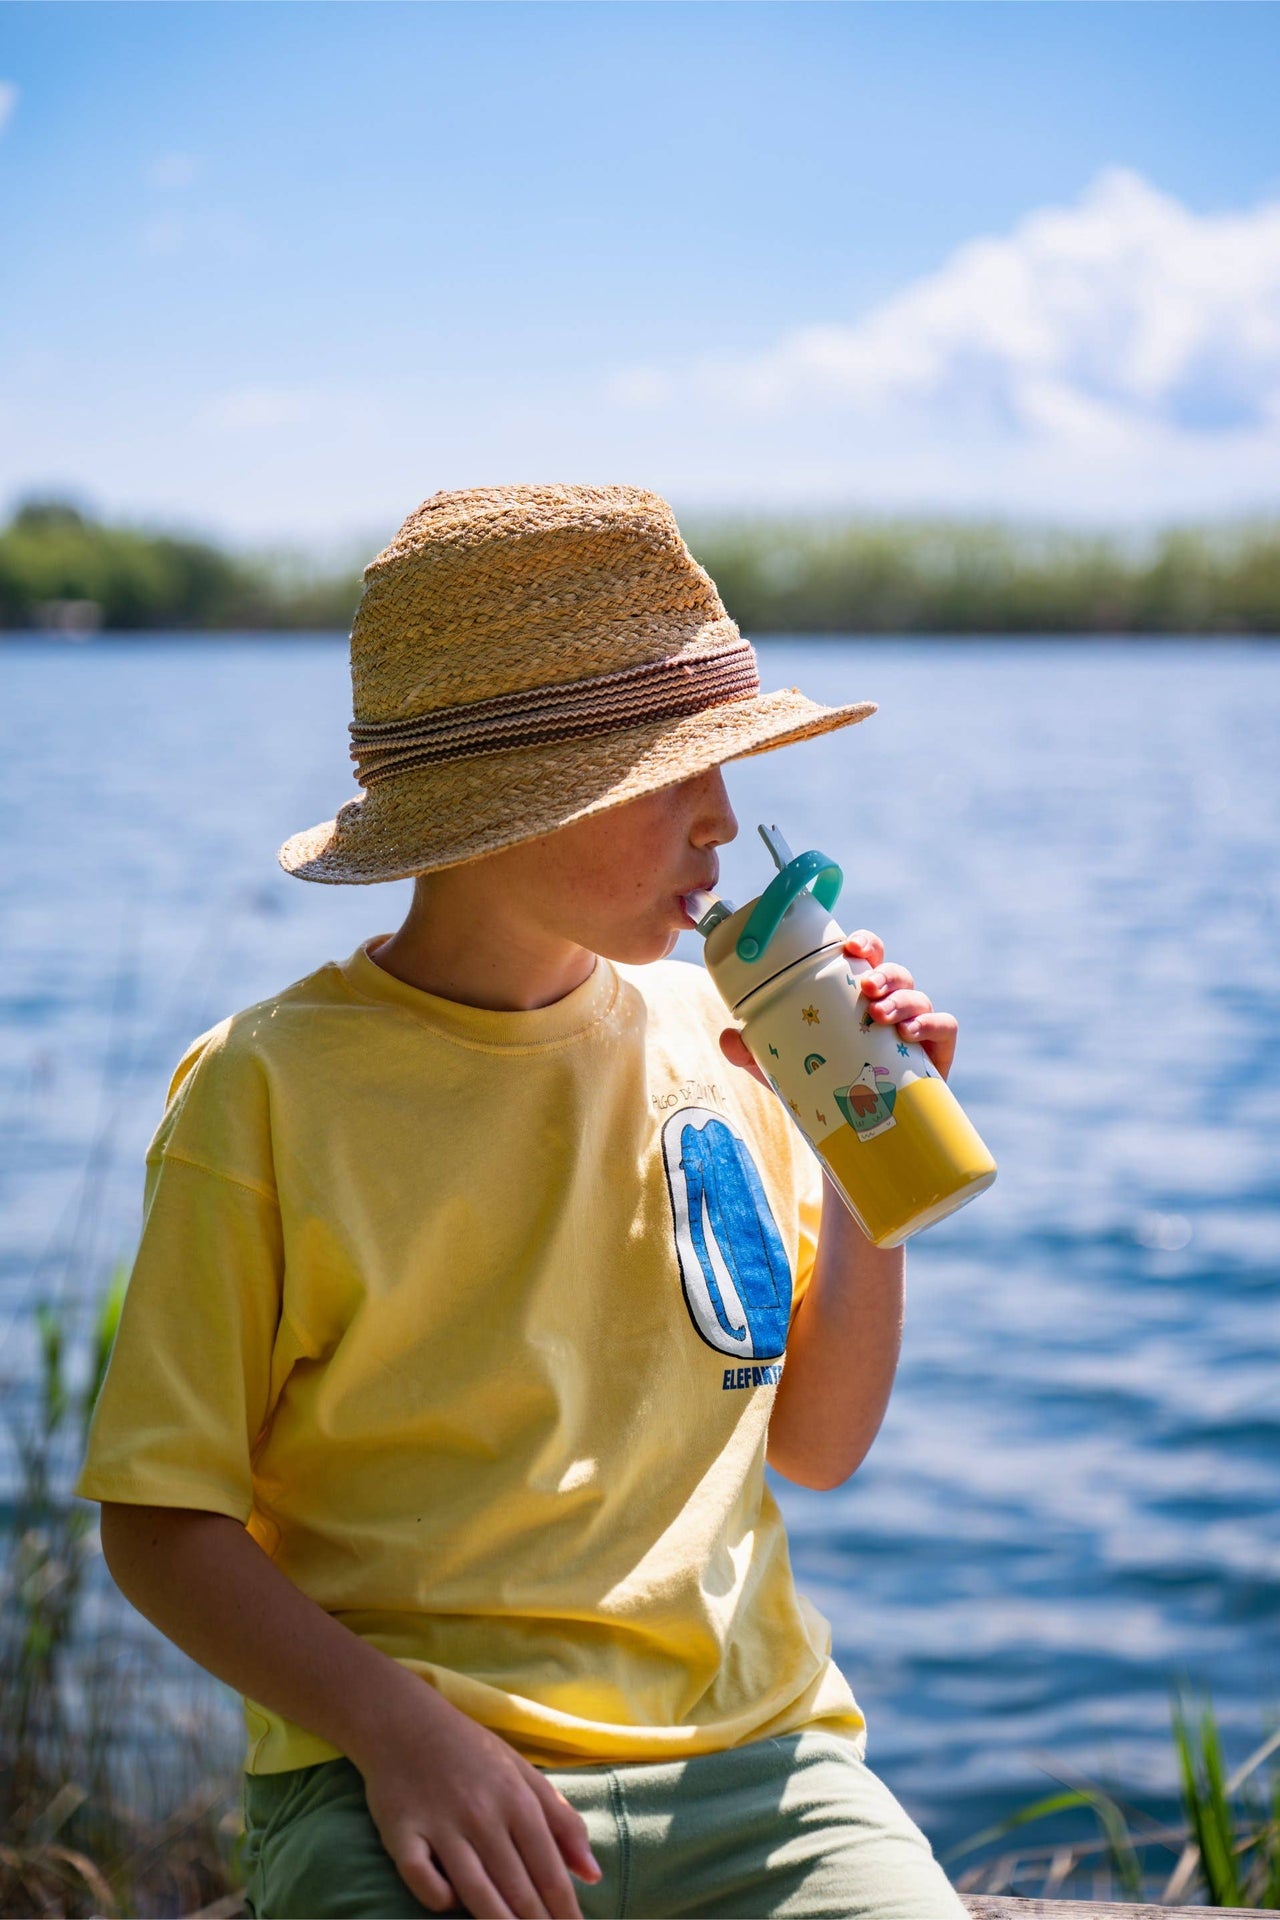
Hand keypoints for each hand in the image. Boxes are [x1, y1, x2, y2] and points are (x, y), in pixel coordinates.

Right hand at [353, 1674, 601, 1917]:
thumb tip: (593, 1873)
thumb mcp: (522, 1772)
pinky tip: (451, 1903)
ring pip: (475, 1890)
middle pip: (516, 1885)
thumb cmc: (471, 1751)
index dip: (564, 1908)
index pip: (548, 1867)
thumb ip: (560, 1819)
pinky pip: (422, 1878)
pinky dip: (438, 1896)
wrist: (403, 1721)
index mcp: (516, 1798)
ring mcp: (440, 1824)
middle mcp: (481, 1813)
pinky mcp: (401, 1833)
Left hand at [718, 931, 957, 1085]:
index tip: (850, 946)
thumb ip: (753, 1052)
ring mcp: (915, 1030)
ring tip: (881, 1016)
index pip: (867, 956)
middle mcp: (889, 1007)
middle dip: (883, 972)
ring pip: (918, 997)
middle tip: (865, 987)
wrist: (855, 1138)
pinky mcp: (936, 1056)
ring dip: (903, 999)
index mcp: (856, 998)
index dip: (864, 943)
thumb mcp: (782, 1070)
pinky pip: (944, 1028)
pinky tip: (910, 1034)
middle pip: (895, 972)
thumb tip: (727, 1036)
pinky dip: (931, 1024)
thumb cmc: (822, 1088)